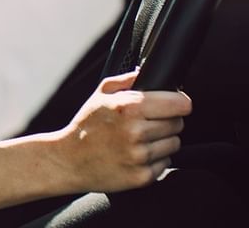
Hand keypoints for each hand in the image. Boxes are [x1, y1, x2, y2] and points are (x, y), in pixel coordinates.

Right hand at [49, 70, 190, 192]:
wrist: (68, 160)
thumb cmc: (85, 126)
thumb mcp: (100, 95)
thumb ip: (126, 80)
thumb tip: (147, 72)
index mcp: (128, 108)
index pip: (179, 104)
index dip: (179, 102)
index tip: (175, 104)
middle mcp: (136, 132)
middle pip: (178, 124)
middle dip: (167, 121)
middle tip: (146, 123)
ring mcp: (140, 156)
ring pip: (175, 144)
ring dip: (162, 141)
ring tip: (140, 139)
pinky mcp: (142, 176)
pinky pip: (165, 163)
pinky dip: (155, 159)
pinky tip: (136, 154)